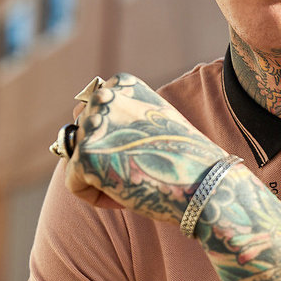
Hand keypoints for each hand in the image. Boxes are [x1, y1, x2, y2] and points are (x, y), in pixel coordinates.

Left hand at [65, 74, 224, 222]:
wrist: (206, 183)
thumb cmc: (183, 160)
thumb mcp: (153, 123)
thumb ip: (119, 117)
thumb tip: (80, 128)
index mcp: (121, 83)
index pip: (92, 116)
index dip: (114, 144)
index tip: (142, 153)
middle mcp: (105, 95)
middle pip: (80, 138)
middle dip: (103, 161)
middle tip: (139, 170)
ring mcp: (94, 124)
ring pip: (76, 161)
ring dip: (100, 178)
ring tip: (134, 181)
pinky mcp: (84, 155)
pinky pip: (74, 184)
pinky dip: (96, 197)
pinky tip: (125, 196)